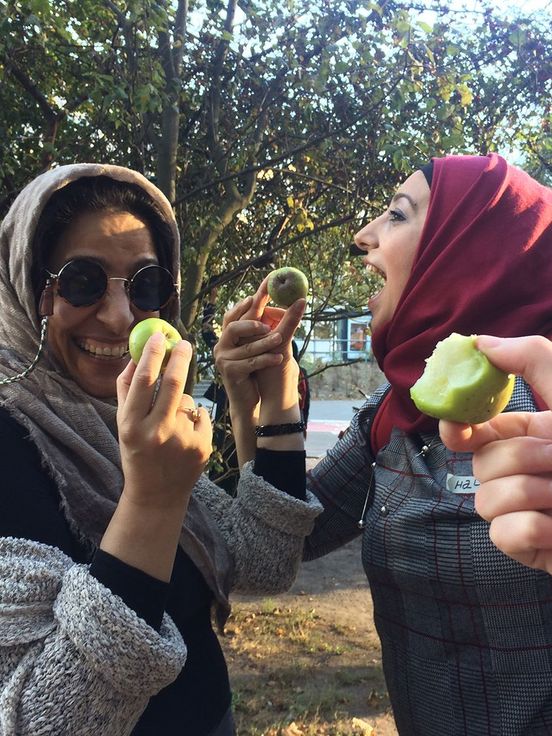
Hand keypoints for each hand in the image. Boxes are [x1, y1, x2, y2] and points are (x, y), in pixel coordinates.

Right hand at [116, 332, 211, 512]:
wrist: (156, 495)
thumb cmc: (136, 452)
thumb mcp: (123, 424)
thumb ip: (126, 389)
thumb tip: (137, 353)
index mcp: (131, 426)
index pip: (144, 381)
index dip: (152, 354)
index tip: (158, 336)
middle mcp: (157, 433)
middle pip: (174, 383)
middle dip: (180, 358)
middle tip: (184, 343)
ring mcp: (182, 440)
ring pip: (188, 401)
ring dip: (181, 403)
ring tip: (171, 426)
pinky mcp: (202, 447)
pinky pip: (201, 416)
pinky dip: (194, 419)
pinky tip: (184, 439)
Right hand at [214, 281, 304, 415]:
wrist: (248, 399)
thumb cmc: (256, 371)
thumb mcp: (260, 346)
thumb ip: (264, 328)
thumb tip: (283, 306)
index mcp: (230, 335)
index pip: (237, 313)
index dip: (250, 300)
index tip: (265, 286)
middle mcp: (223, 344)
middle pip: (234, 326)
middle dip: (252, 321)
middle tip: (269, 320)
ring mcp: (224, 359)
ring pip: (246, 346)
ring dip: (265, 341)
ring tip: (281, 338)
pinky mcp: (230, 373)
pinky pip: (250, 363)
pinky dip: (266, 360)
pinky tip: (279, 358)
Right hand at [439, 335, 551, 572]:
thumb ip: (533, 360)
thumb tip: (482, 341)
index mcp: (534, 436)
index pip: (477, 430)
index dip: (458, 427)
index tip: (455, 425)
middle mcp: (526, 472)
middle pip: (481, 463)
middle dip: (520, 459)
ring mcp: (525, 511)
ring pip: (486, 499)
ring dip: (531, 494)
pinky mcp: (528, 546)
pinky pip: (502, 534)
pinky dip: (531, 529)